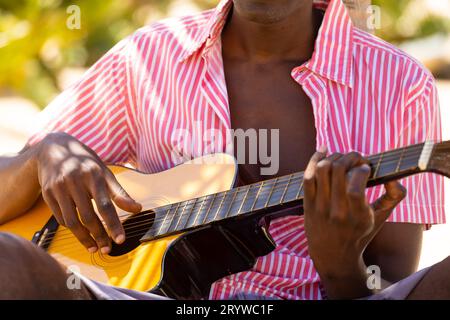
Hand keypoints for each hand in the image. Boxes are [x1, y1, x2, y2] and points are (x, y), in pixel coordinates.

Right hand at [35, 132, 141, 253]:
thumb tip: (138, 209)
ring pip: (72, 221)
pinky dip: (72, 228)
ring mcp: (59, 188)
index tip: (120, 239)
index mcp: (94, 175)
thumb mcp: (105, 173)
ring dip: (84, 238)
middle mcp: (75, 181)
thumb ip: (120, 192)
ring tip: (94, 248)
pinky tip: (81, 233)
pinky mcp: (47, 194)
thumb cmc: (86, 164)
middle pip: (88, 216)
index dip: (113, 224)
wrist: (54, 149)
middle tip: (108, 249)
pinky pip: (61, 218)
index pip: (106, 205)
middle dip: (99, 236)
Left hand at [303, 147, 405, 297]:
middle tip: (357, 158)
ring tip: (343, 158)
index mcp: (358, 216)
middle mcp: (337, 211)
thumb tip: (395, 177)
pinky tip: (324, 151)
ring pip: (322, 169)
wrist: (333, 255)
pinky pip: (307, 176)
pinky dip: (314, 159)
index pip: (356, 187)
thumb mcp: (381, 218)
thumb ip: (394, 196)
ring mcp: (320, 207)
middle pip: (337, 170)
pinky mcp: (308, 204)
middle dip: (350, 156)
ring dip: (334, 156)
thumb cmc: (360, 233)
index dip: (361, 169)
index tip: (366, 167)